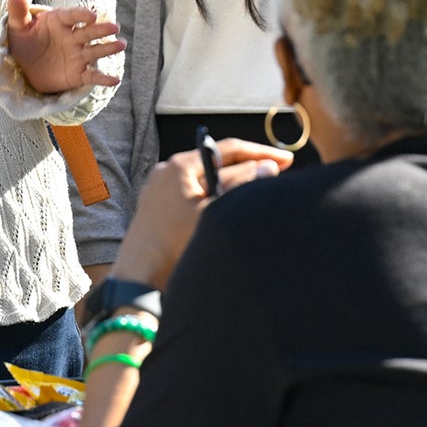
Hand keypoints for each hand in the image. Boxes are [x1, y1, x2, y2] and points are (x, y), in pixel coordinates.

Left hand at [3, 0, 123, 97]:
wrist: (26, 66)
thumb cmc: (24, 42)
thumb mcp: (17, 28)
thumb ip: (18, 14)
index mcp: (59, 22)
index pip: (71, 16)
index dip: (81, 15)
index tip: (91, 16)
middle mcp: (72, 37)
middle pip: (88, 32)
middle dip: (101, 30)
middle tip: (114, 27)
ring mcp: (77, 55)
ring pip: (94, 51)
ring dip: (108, 48)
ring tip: (121, 45)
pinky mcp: (78, 74)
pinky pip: (91, 76)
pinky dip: (103, 79)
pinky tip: (115, 80)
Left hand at [110, 142, 286, 290]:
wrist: (140, 276)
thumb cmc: (174, 244)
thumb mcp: (214, 211)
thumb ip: (242, 186)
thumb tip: (269, 167)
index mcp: (179, 166)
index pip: (227, 149)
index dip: (260, 153)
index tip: (285, 159)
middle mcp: (168, 170)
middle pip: (217, 162)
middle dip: (250, 167)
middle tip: (279, 173)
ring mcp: (162, 187)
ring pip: (207, 178)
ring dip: (234, 183)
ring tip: (261, 190)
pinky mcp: (160, 205)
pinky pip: (195, 192)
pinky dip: (216, 196)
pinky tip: (233, 206)